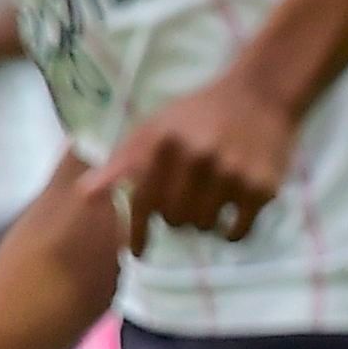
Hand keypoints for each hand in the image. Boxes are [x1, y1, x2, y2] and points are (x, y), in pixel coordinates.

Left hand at [100, 79, 297, 246]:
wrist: (260, 95)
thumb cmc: (199, 114)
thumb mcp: (155, 127)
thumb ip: (123, 161)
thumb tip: (86, 194)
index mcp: (165, 143)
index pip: (143, 201)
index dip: (138, 232)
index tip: (138, 252)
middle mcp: (197, 159)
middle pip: (173, 219)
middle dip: (176, 215)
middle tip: (186, 200)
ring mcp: (231, 175)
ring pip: (203, 226)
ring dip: (203, 221)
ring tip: (210, 201)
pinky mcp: (261, 188)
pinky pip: (237, 231)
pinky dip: (230, 231)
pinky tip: (230, 216)